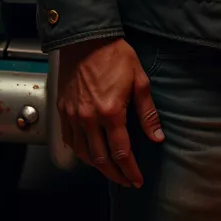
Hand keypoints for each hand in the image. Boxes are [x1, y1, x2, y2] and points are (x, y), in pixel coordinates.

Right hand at [57, 37, 162, 186]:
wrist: (86, 39)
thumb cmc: (114, 56)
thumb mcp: (139, 81)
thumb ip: (147, 112)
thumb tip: (157, 137)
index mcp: (111, 112)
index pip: (122, 152)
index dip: (130, 170)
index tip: (137, 179)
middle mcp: (89, 118)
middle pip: (101, 159)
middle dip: (116, 174)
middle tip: (126, 181)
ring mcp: (73, 115)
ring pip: (83, 153)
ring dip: (98, 167)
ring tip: (111, 171)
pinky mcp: (63, 110)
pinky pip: (69, 140)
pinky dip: (80, 153)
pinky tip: (90, 154)